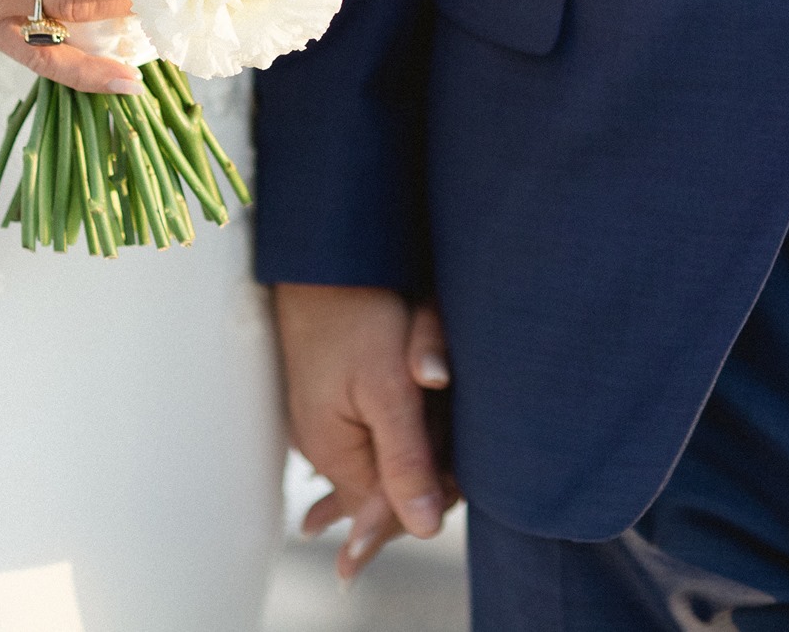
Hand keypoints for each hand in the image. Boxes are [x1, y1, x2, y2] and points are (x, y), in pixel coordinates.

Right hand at [275, 284, 456, 579]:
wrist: (326, 258)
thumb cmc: (356, 313)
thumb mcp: (389, 389)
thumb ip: (406, 461)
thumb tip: (425, 530)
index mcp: (334, 453)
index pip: (391, 508)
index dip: (434, 494)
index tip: (464, 475)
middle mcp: (323, 447)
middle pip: (389, 484)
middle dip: (427, 467)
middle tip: (455, 431)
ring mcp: (325, 424)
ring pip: (386, 456)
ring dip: (418, 440)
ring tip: (438, 415)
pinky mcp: (333, 401)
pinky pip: (374, 432)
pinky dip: (399, 431)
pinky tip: (403, 442)